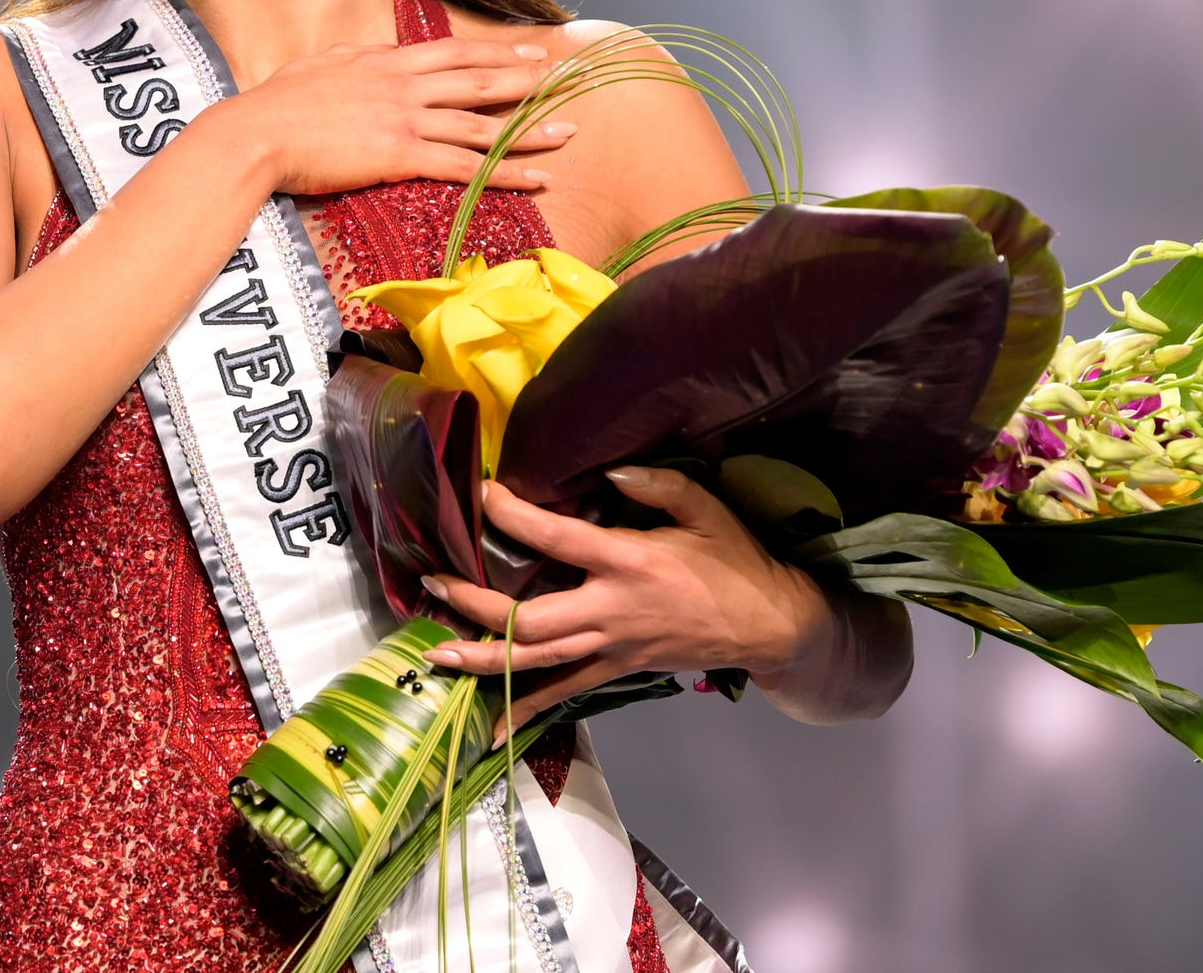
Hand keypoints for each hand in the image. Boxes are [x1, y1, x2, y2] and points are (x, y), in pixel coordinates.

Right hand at [207, 36, 572, 196]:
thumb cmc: (275, 105)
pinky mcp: (402, 155)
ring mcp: (407, 119)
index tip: (527, 48)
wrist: (257, 132)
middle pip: (480, 79)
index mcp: (385, 61)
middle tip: (566, 81)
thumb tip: (365, 59)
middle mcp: (405, 84)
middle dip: (528, 79)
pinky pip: (467, 165)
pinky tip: (535, 177)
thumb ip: (351, 62)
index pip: (454, 51)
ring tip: (568, 132)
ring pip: (483, 122)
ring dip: (531, 128)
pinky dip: (506, 172)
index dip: (495, 50)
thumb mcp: (318, 68)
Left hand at [416, 468, 837, 734]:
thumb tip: (607, 474)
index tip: (480, 495)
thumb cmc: (735, 561)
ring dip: (483, 658)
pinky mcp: (615, 671)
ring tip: (436, 652)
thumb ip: (656, 484)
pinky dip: (524, 711)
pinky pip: (563, 694)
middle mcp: (611, 611)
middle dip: (476, 604)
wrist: (768, 625)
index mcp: (630, 564)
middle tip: (433, 583)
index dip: (514, 517)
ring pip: (537, 661)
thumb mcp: (704, 509)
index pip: (558, 539)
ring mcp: (610, 648)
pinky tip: (488, 729)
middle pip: (532, 617)